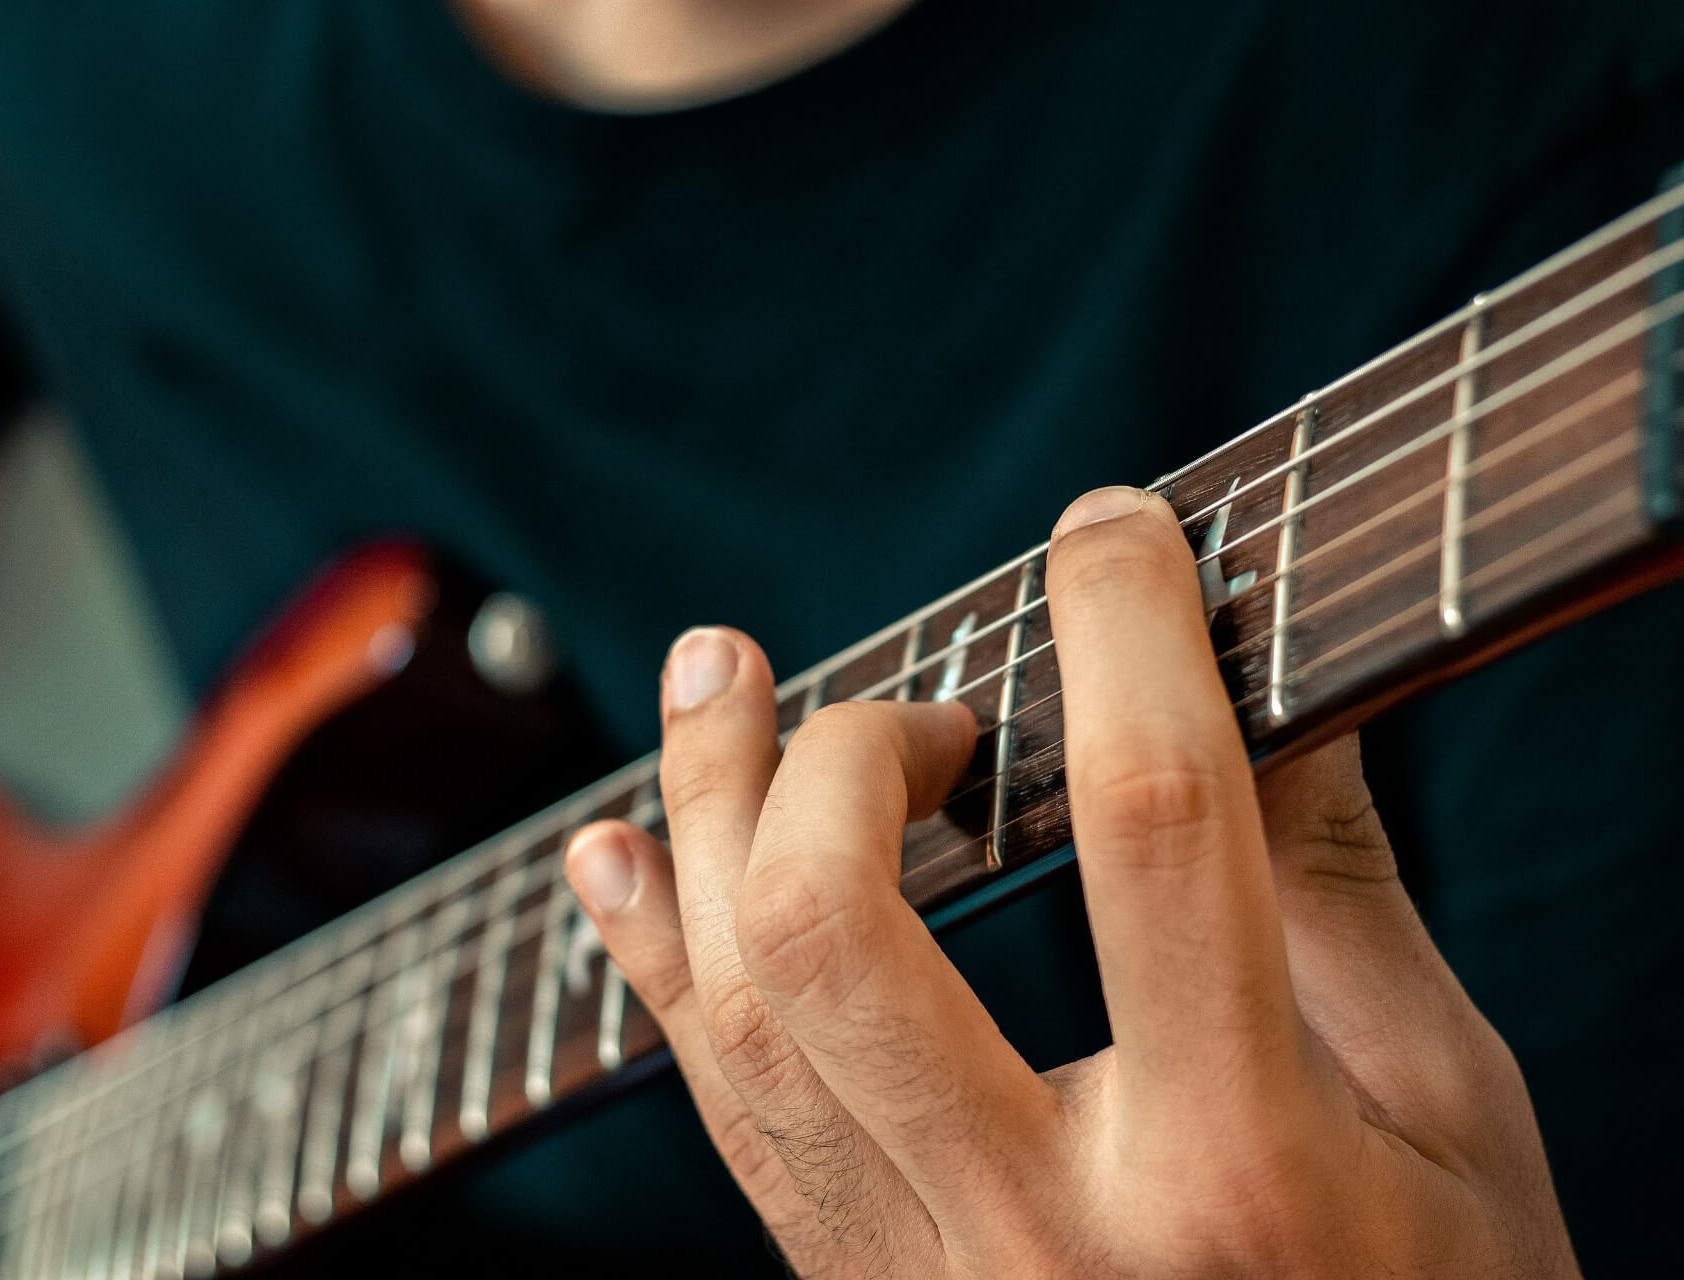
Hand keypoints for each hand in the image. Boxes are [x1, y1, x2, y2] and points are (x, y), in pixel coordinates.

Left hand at [565, 486, 1578, 1276]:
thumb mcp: (1450, 1118)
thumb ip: (1339, 893)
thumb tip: (1255, 679)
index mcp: (1239, 1171)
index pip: (1155, 829)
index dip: (1125, 637)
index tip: (1112, 535)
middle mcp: (1042, 1232)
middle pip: (838, 922)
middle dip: (850, 752)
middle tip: (932, 711)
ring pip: (734, 1009)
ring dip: (703, 810)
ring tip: (713, 673)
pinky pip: (719, 1109)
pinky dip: (655, 957)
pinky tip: (621, 852)